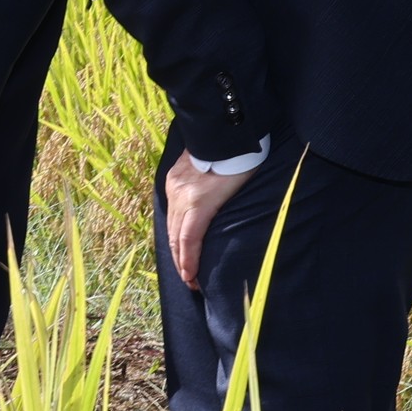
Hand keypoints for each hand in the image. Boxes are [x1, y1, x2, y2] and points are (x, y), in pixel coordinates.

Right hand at [160, 153, 251, 284]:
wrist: (224, 130)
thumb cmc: (241, 163)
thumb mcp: (238, 194)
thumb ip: (224, 217)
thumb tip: (221, 240)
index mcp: (198, 202)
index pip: (188, 240)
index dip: (188, 263)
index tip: (191, 280)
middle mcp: (181, 196)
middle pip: (175, 236)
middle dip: (181, 260)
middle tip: (190, 280)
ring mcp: (174, 186)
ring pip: (170, 224)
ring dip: (176, 246)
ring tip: (184, 264)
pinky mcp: (172, 178)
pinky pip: (171, 209)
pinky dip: (174, 227)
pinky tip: (179, 237)